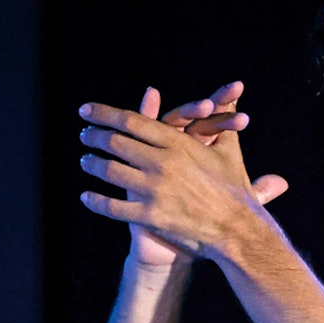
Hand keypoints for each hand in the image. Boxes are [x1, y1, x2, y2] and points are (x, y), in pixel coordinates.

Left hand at [78, 84, 288, 261]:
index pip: (131, 121)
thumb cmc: (235, 189)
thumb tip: (235, 92)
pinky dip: (96, 201)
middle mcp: (162, 163)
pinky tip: (86, 197)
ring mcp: (155, 190)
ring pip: (110, 172)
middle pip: (116, 143)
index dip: (104, 114)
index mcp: (177, 143)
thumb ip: (224, 118)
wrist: (238, 230)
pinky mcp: (151, 216)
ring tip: (86, 161)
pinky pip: (113, 207)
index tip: (86, 111)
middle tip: (85, 135)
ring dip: (92, 164)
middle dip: (94, 137)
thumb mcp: (229, 149)